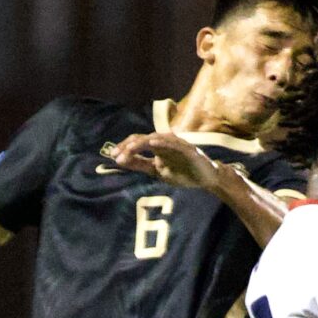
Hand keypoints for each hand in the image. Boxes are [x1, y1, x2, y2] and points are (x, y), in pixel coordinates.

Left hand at [107, 129, 224, 192]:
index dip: (124, 147)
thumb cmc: (182, 173)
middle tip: (117, 155)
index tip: (112, 156)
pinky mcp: (188, 149)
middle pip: (143, 138)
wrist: (206, 179)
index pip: (137, 142)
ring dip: (142, 143)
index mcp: (157, 146)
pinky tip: (153, 143)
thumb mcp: (156, 171)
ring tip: (130, 149)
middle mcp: (165, 142)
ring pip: (156, 138)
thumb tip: (119, 160)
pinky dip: (163, 142)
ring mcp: (177, 144)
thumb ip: (140, 165)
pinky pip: (174, 144)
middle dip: (129, 146)